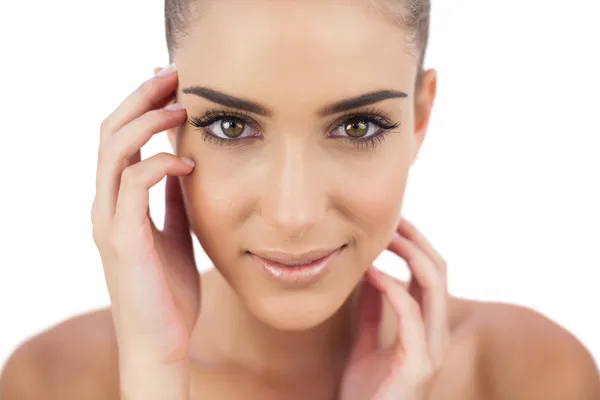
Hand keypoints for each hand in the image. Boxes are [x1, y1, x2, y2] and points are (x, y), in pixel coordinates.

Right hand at [91, 64, 198, 398]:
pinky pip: (133, 186)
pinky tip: (188, 162)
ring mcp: (109, 221)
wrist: (162, 342)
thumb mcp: (175, 233)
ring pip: (114, 150)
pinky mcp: (121, 239)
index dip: (141, 106)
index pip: (120, 138)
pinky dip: (159, 164)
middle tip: (175, 76)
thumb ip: (173, 200)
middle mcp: (105, 205)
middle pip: (111, 131)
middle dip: (141, 98)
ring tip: (183, 109)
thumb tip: (184, 163)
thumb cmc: (169, 290)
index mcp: (117, 202)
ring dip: (148, 122)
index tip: (173, 85)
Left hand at [340, 217, 449, 399]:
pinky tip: (368, 272)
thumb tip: (367, 274)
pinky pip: (409, 312)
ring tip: (381, 235)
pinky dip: (389, 285)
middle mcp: (436, 334)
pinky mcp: (418, 363)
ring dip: (408, 252)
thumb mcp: (364, 342)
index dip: (413, 242)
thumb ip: (370, 311)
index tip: (388, 222)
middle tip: (389, 216)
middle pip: (438, 269)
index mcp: (426, 327)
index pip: (429, 272)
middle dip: (415, 238)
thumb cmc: (365, 393)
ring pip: (433, 283)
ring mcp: (431, 348)